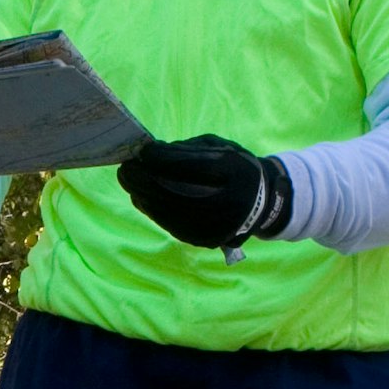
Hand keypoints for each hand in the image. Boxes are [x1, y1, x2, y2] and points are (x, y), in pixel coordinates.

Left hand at [120, 133, 292, 247]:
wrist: (263, 203)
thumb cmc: (236, 168)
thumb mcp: (220, 148)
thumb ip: (187, 150)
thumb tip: (149, 153)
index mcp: (235, 174)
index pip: (191, 167)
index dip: (161, 159)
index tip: (142, 151)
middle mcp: (227, 204)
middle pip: (174, 192)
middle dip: (144, 179)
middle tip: (125, 167)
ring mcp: (215, 227)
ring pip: (168, 212)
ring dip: (143, 194)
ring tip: (129, 180)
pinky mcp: (204, 240)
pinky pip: (170, 224)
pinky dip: (152, 209)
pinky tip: (140, 196)